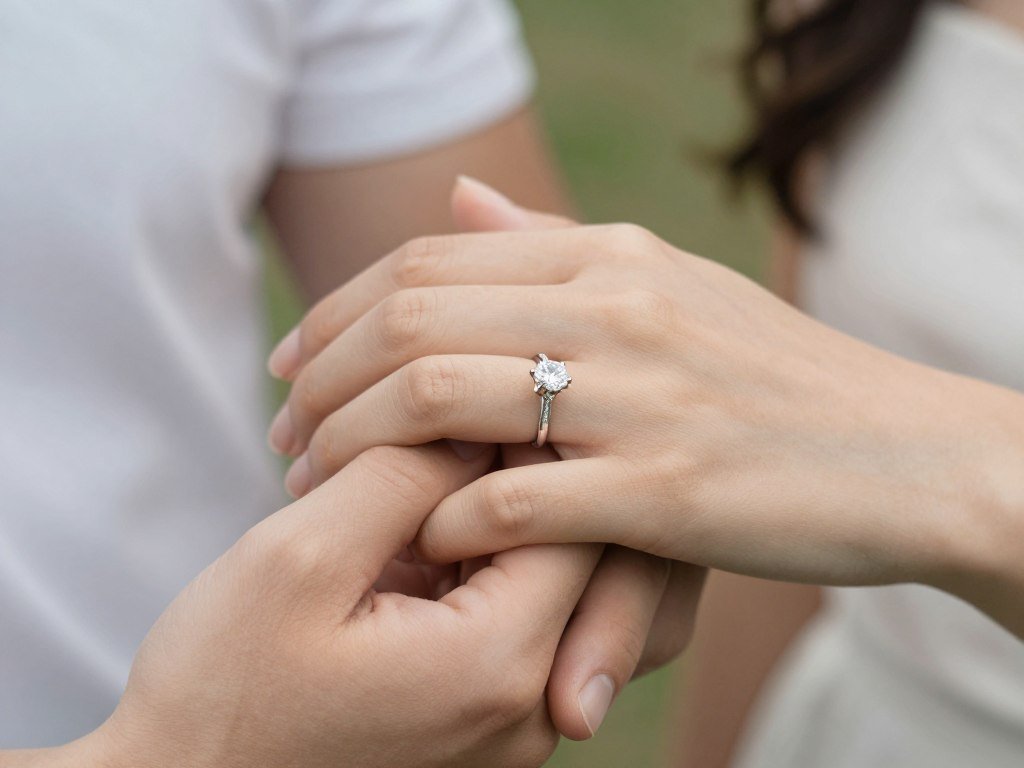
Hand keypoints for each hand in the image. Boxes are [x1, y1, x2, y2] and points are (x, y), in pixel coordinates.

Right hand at [67, 443, 603, 767]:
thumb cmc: (222, 688)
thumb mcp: (302, 555)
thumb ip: (403, 474)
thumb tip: (479, 422)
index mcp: (498, 664)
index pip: (575, 516)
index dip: (525, 444)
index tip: (455, 411)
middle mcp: (528, 708)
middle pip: (570, 551)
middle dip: (507, 481)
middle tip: (432, 442)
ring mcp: (509, 725)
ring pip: (537, 582)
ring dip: (481, 523)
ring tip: (402, 494)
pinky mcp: (480, 723)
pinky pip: (506, 621)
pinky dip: (465, 569)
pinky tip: (400, 548)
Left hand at [266, 180, 1023, 634]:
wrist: (903, 451)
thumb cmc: (774, 378)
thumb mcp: (668, 286)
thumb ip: (552, 248)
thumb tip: (455, 204)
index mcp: (609, 256)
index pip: (423, 263)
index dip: (332, 315)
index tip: (289, 365)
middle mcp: (615, 308)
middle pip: (410, 323)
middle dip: (318, 381)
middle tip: (281, 433)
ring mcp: (640, 396)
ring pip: (438, 400)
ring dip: (355, 444)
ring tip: (315, 484)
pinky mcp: (664, 489)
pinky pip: (510, 498)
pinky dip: (441, 516)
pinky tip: (415, 535)